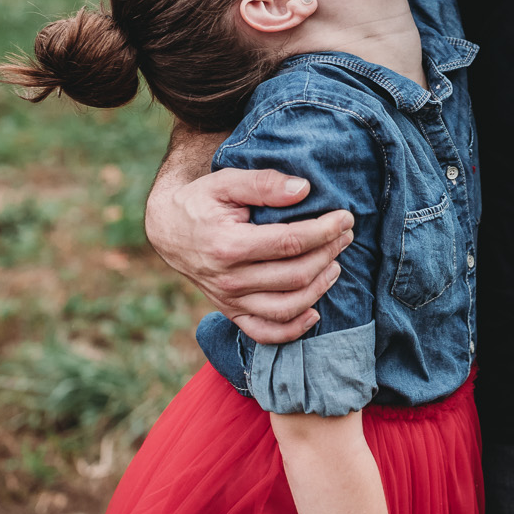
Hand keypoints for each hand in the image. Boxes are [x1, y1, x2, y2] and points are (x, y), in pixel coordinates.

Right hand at [145, 165, 352, 342]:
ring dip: (319, 287)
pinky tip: (314, 312)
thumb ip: (263, 183)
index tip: (345, 218)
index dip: (324, 231)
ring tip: (335, 264)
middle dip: (328, 253)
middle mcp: (229, 279)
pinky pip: (265, 332)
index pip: (290, 242)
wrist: (168, 229)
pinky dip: (293, 329)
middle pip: (295, 275)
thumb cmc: (201, 201)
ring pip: (287, 306)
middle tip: (345, 235)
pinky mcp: (230, 311)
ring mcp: (229, 300)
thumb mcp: (225, 181)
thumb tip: (303, 189)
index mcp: (228, 245)